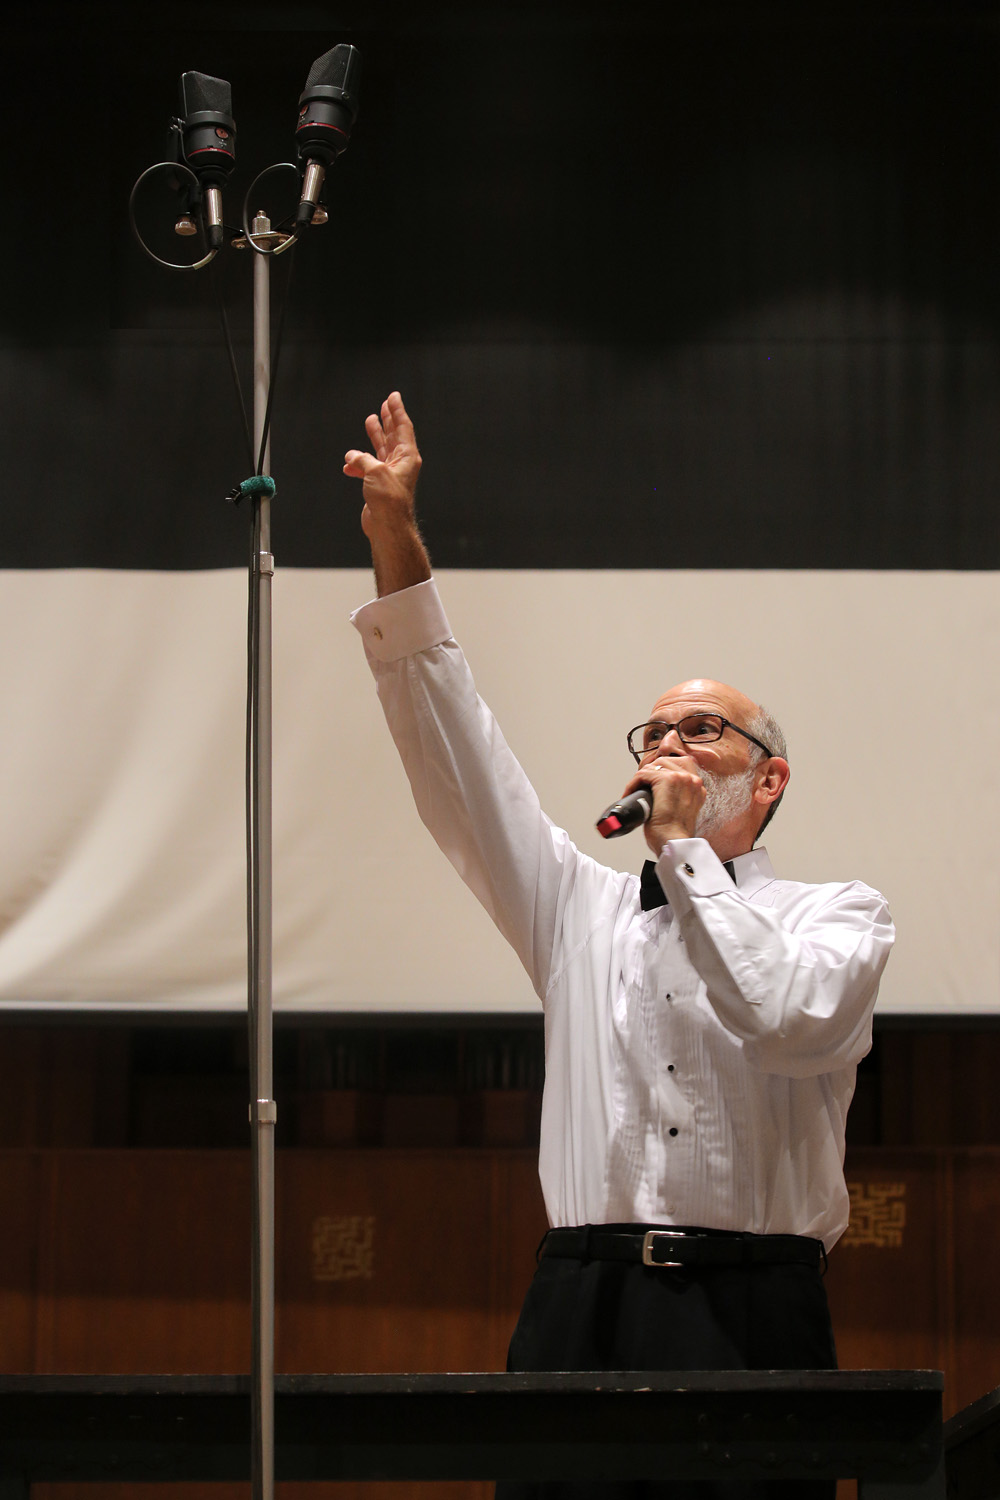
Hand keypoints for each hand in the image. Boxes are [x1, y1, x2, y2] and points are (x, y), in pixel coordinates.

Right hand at [344, 391, 430, 595]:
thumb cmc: (388, 500)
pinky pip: (368, 467)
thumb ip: (362, 459)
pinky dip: (358, 464)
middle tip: (385, 404)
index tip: (393, 396)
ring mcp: (390, 473)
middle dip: (388, 420)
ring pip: (381, 449)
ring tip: (370, 421)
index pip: (403, 427)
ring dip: (375, 436)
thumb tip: (351, 457)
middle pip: (394, 435)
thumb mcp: (375, 472)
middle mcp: (400, 463)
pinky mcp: (379, 485)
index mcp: (407, 456)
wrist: (387, 526)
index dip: (397, 411)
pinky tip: (349, 464)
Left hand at [622, 756, 706, 855]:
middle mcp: (693, 780)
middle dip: (650, 771)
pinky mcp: (667, 780)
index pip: (680, 764)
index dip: (661, 770)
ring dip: (641, 777)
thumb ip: (677, 797)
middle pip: (666, 761)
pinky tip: (630, 793)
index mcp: (697, 787)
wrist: (673, 842)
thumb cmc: (674, 834)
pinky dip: (633, 784)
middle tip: (640, 785)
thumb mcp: (681, 810)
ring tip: (634, 790)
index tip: (650, 780)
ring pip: (654, 765)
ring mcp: (682, 778)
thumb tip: (658, 791)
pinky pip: (643, 774)